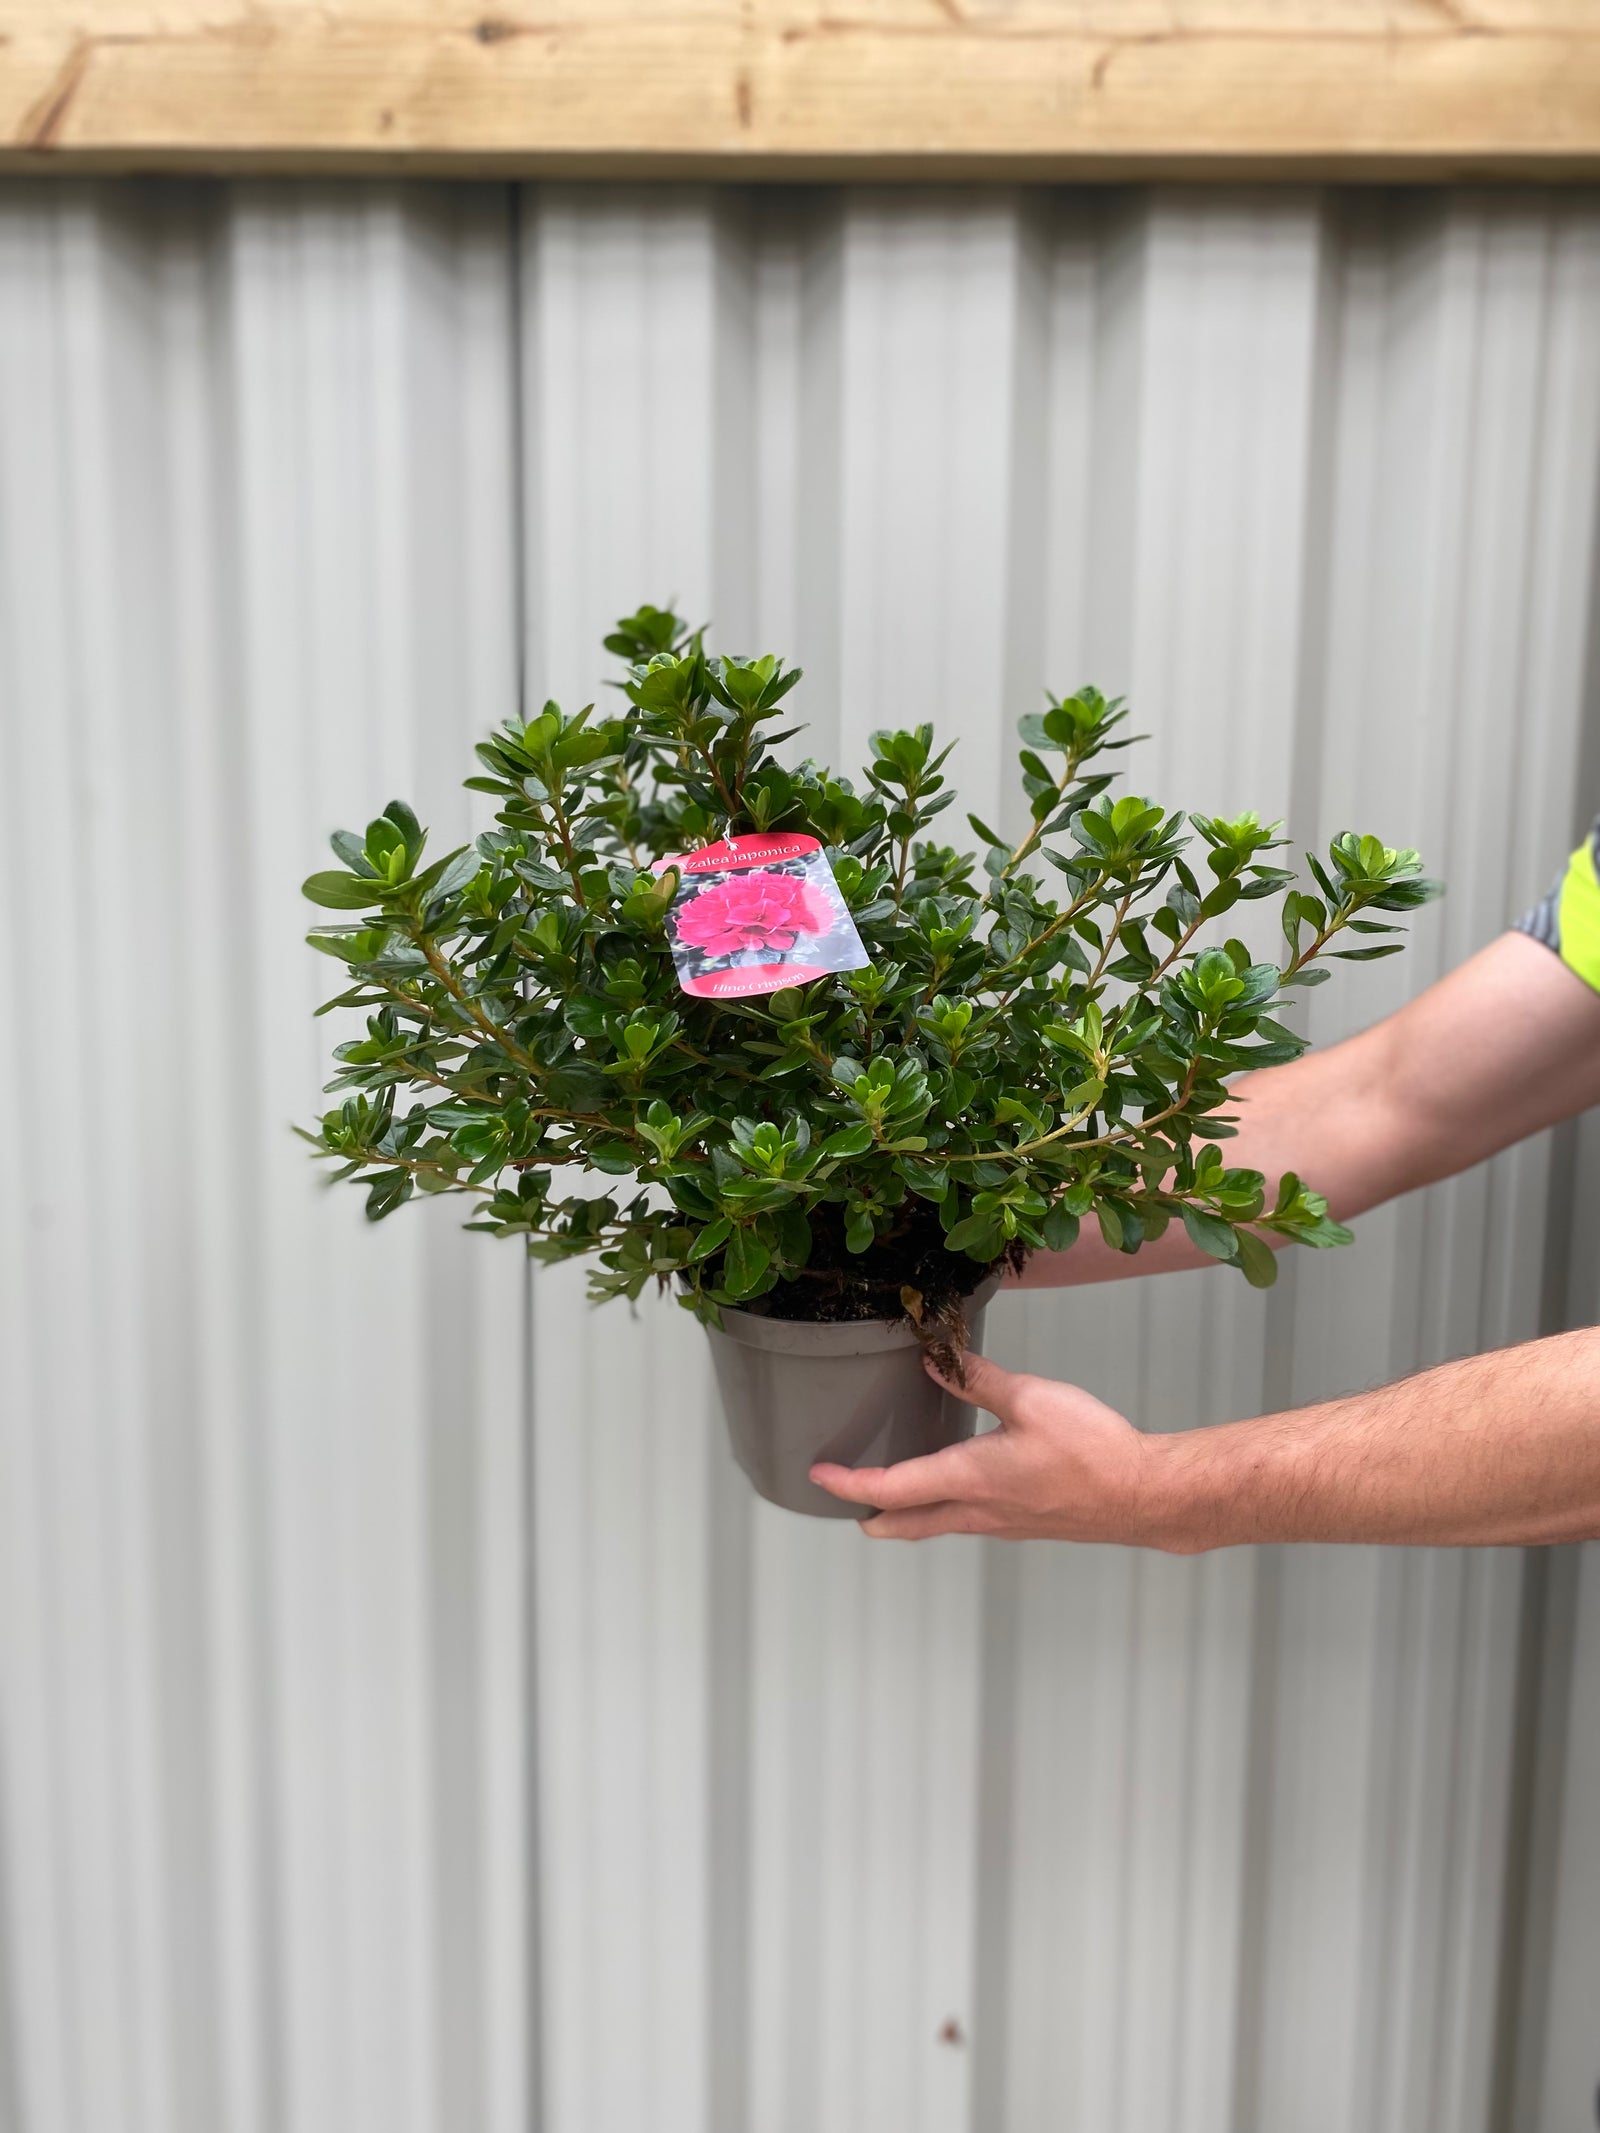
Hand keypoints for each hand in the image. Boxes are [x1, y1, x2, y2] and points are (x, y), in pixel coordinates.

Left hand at [810, 1352, 1177, 1544]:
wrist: (1143, 1495)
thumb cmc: (1093, 1451)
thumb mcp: (1030, 1399)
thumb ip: (978, 1379)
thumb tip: (937, 1360)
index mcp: (968, 1479)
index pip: (890, 1489)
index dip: (848, 1484)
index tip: (819, 1476)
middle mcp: (978, 1511)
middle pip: (907, 1524)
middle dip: (872, 1515)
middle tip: (847, 1503)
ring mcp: (1003, 1525)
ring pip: (939, 1525)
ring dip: (908, 1514)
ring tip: (891, 1495)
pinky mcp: (1027, 1524)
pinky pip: (970, 1521)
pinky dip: (945, 1509)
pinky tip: (960, 1487)